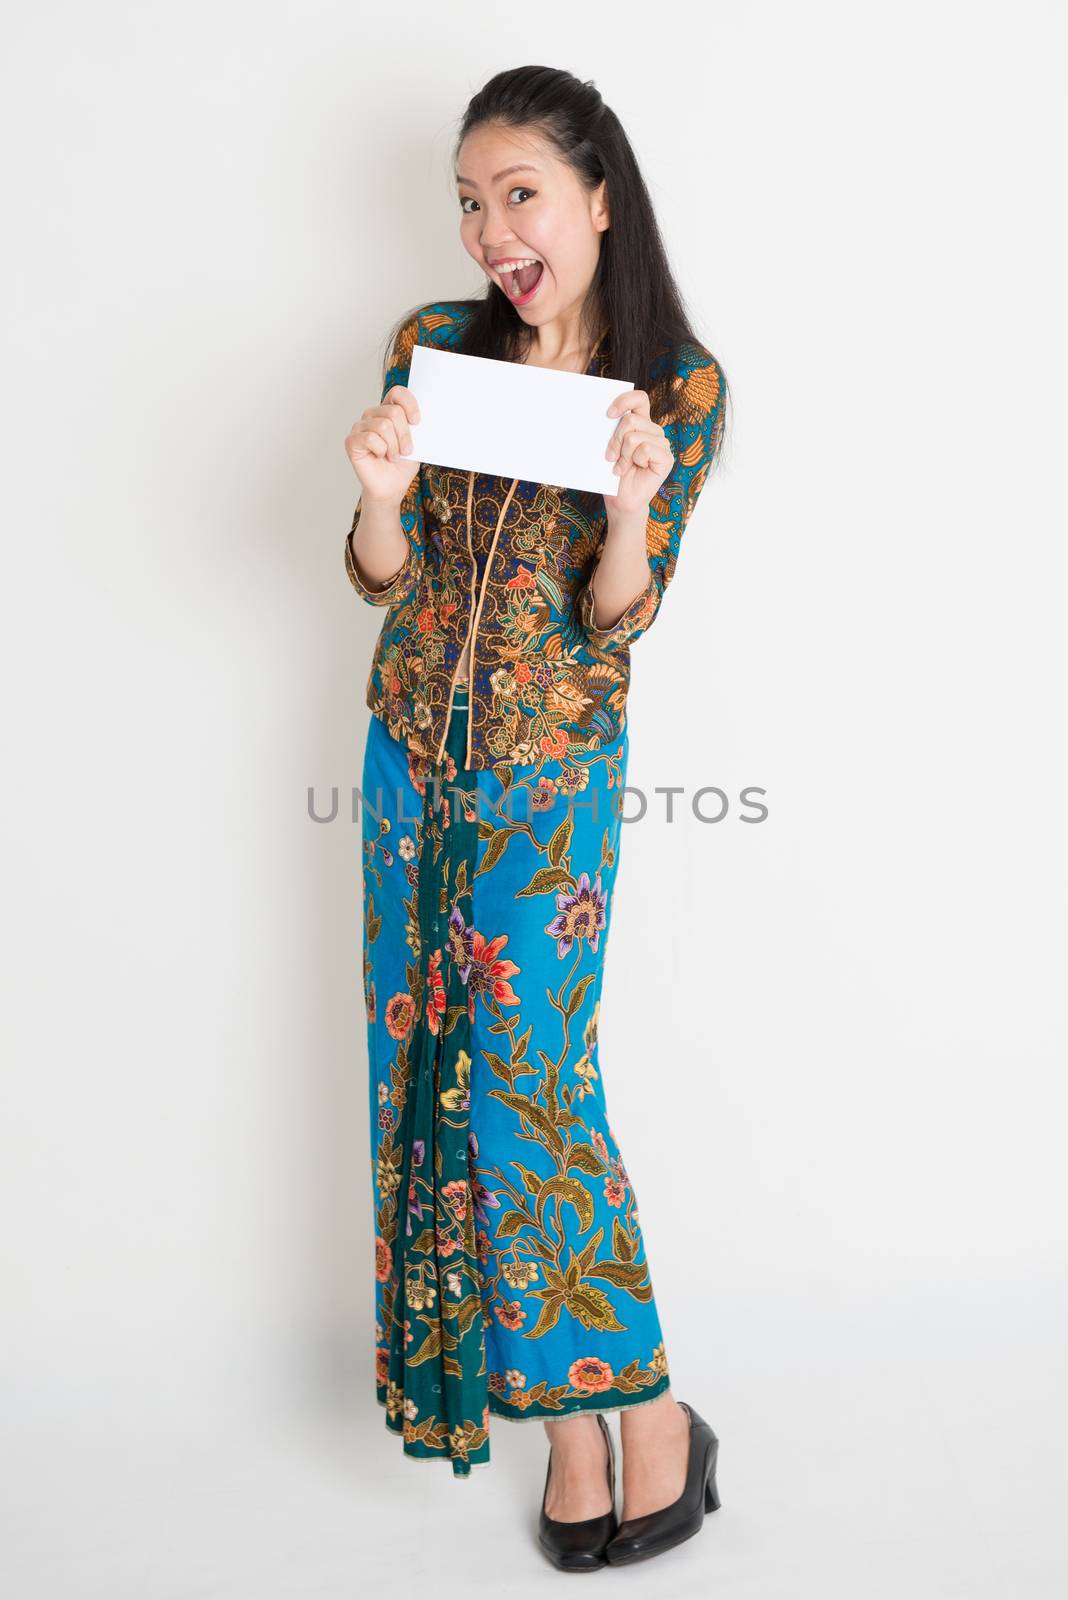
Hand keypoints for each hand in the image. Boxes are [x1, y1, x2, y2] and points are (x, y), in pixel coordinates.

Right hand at [344, 384, 421, 504]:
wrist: (391, 487)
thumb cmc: (402, 465)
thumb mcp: (416, 442)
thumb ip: (415, 426)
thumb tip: (422, 417)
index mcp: (388, 410)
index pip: (397, 392)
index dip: (409, 404)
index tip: (417, 422)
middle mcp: (373, 415)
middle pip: (394, 412)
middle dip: (404, 435)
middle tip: (405, 451)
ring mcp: (360, 426)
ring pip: (383, 425)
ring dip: (394, 446)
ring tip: (392, 456)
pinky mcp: (352, 440)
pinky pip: (370, 438)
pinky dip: (381, 451)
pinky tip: (379, 457)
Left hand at [602, 388, 673, 518]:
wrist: (619, 500)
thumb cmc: (611, 474)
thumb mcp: (608, 447)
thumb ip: (610, 429)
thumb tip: (602, 414)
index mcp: (641, 423)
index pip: (639, 399)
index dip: (624, 401)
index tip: (608, 414)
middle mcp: (653, 431)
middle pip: (631, 420)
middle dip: (615, 439)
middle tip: (610, 456)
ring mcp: (662, 444)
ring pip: (635, 436)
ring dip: (623, 454)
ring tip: (621, 466)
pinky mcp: (666, 458)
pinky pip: (646, 448)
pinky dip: (634, 460)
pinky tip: (631, 470)